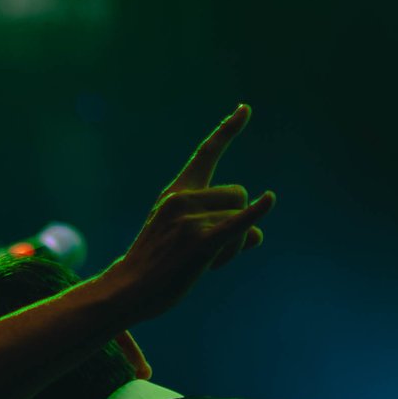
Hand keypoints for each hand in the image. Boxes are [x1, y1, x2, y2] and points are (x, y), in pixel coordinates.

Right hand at [91, 104, 274, 326]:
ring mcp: (189, 220)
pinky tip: (269, 199)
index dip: (228, 130)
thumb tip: (257, 234)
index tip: (245, 109)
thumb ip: (223, 228)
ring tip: (204, 262)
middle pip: (238, 195)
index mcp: (176, 192)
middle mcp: (182, 199)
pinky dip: (255, 214)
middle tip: (211, 250)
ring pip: (240, 220)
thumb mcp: (186, 237)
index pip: (206, 154)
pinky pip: (236, 224)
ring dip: (234, 245)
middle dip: (237, 221)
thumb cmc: (158, 266)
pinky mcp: (198, 243)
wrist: (128, 290)